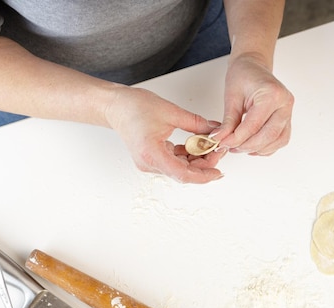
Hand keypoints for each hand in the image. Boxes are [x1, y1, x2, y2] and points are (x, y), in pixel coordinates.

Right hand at [105, 86, 225, 183]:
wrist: (115, 106)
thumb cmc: (133, 107)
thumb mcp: (171, 112)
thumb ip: (196, 124)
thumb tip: (215, 131)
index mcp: (152, 154)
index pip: (183, 174)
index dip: (203, 176)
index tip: (218, 172)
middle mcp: (149, 163)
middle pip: (184, 172)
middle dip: (204, 164)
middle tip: (218, 150)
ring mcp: (150, 162)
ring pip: (180, 168)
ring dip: (197, 159)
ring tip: (210, 146)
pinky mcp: (152, 158)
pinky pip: (174, 161)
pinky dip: (188, 155)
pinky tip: (197, 146)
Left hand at [215, 53, 293, 154]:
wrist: (253, 67)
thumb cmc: (244, 75)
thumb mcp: (231, 97)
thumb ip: (228, 121)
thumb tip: (220, 139)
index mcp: (272, 94)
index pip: (254, 125)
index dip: (237, 138)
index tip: (223, 143)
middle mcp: (284, 104)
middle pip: (268, 135)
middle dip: (247, 146)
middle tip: (230, 147)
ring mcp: (288, 112)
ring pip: (277, 141)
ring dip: (257, 148)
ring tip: (240, 146)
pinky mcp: (287, 120)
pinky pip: (280, 140)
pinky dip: (267, 147)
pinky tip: (252, 146)